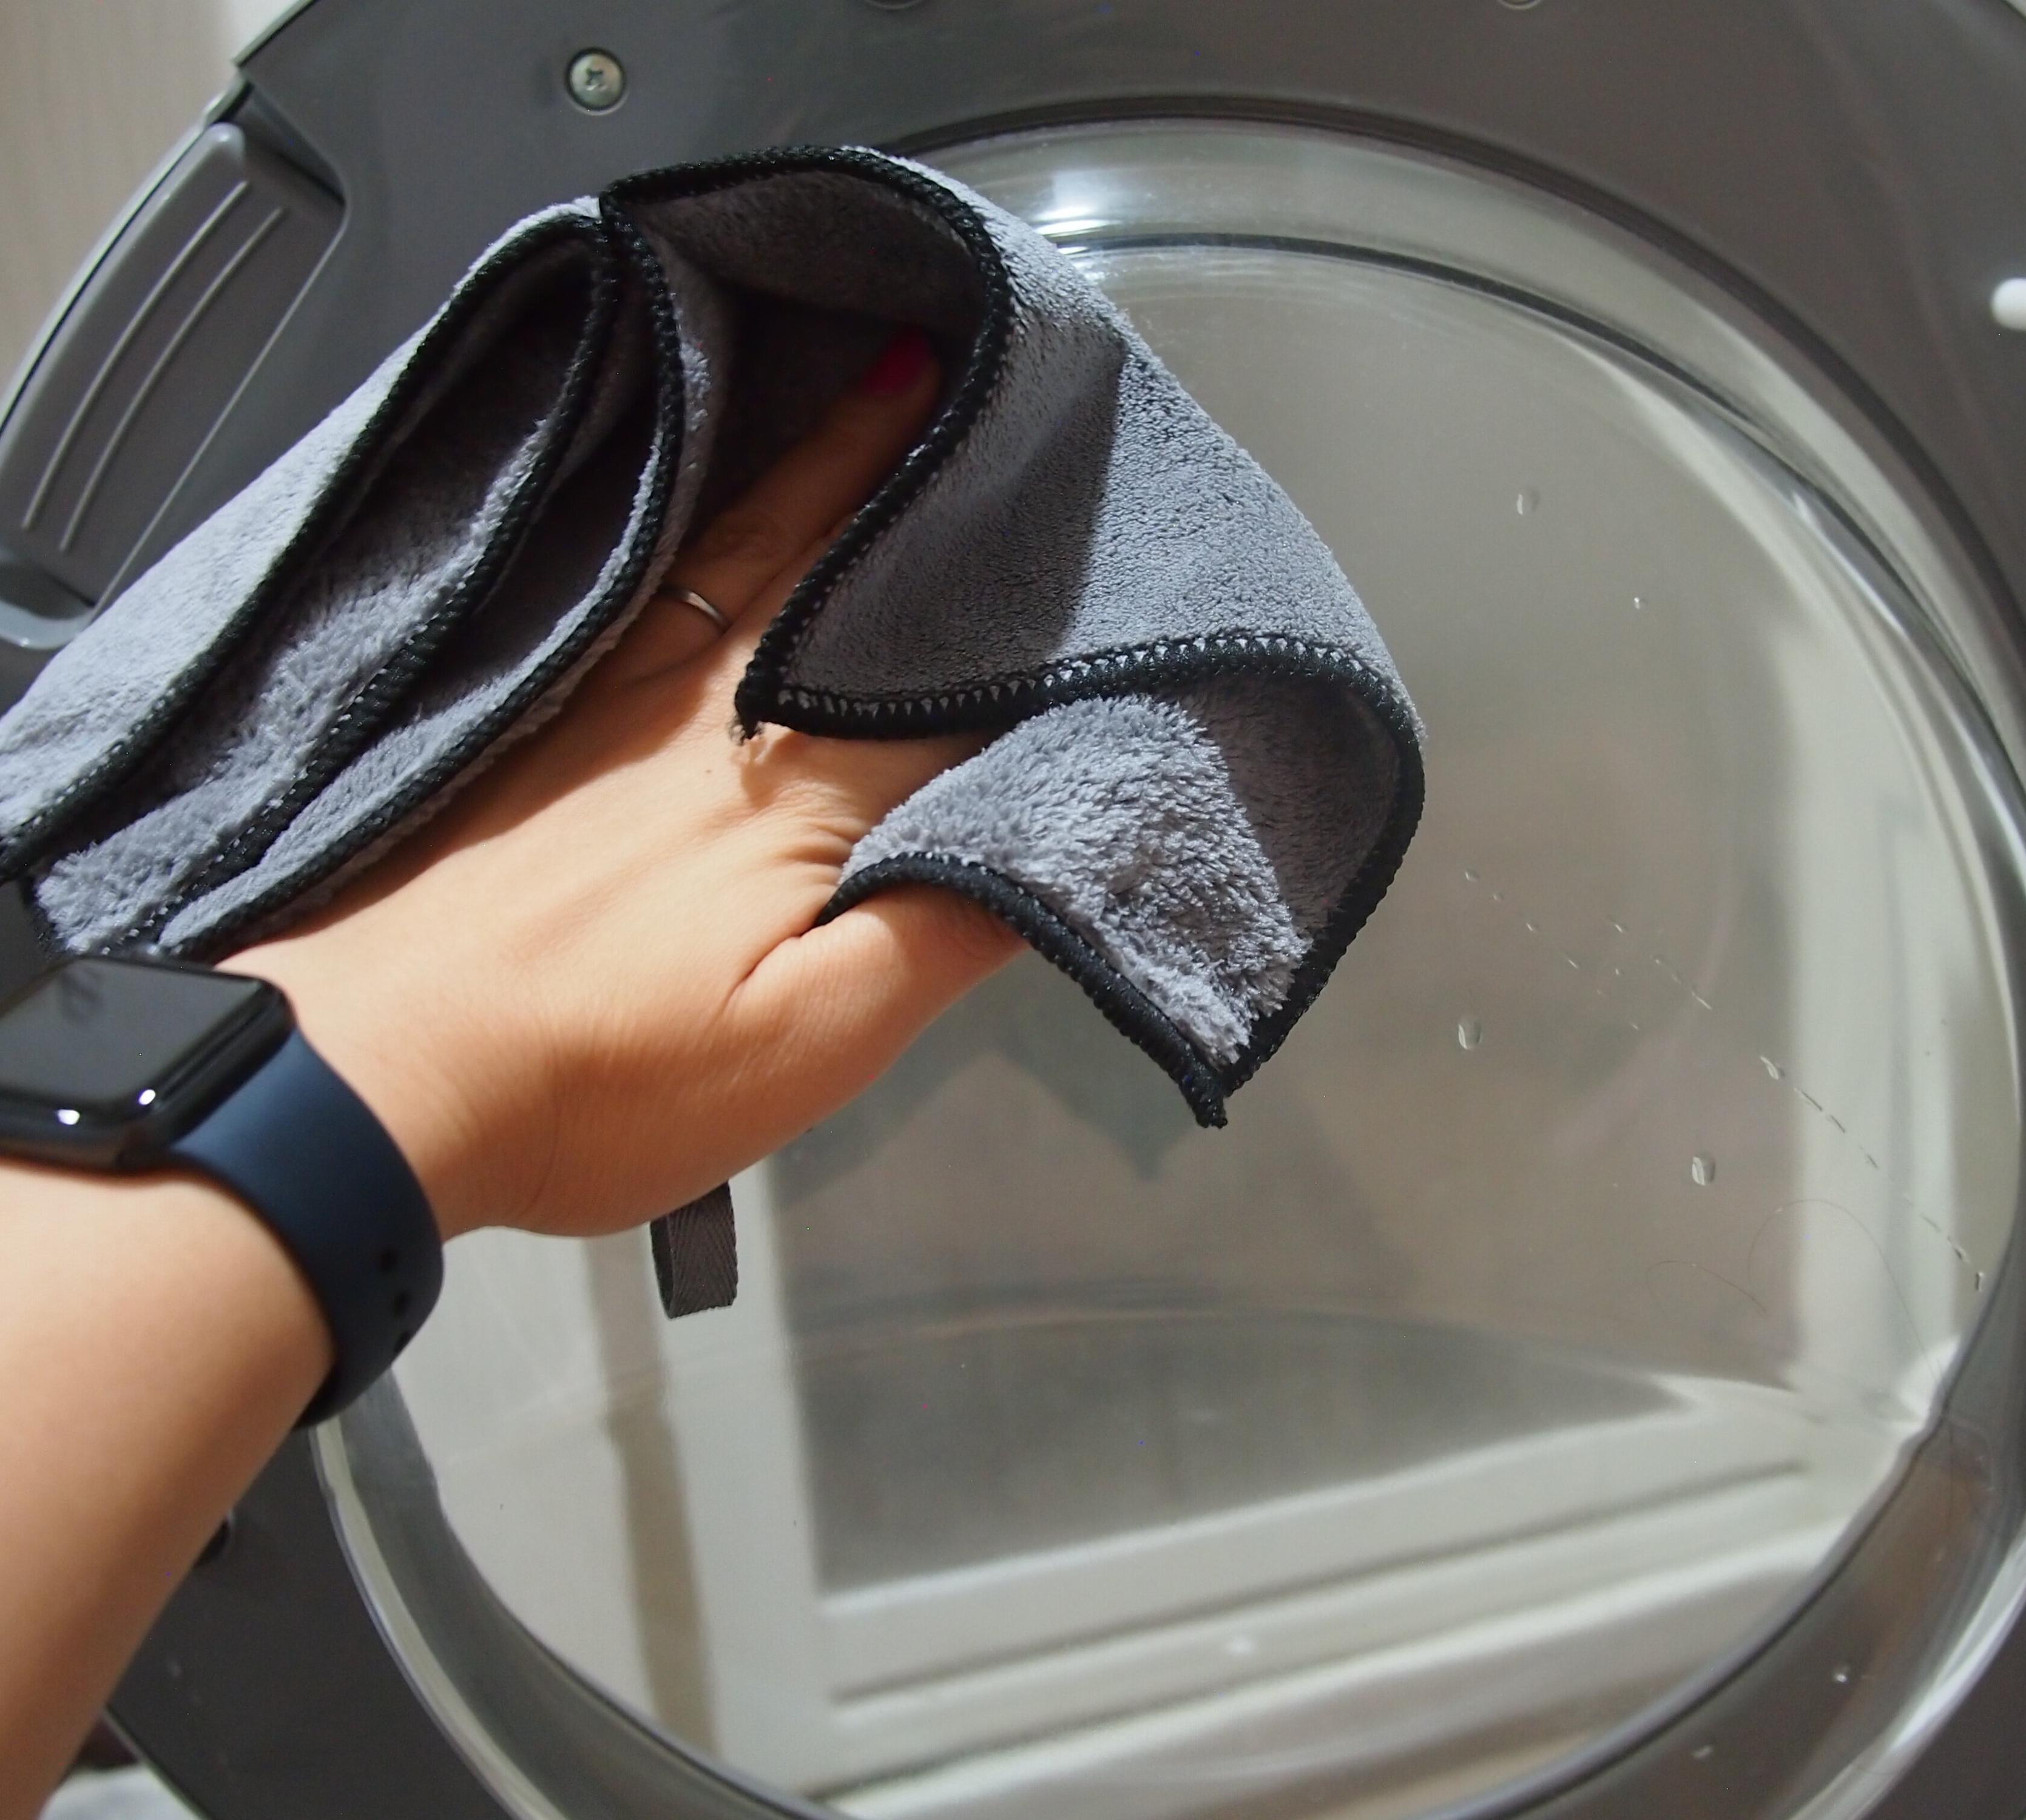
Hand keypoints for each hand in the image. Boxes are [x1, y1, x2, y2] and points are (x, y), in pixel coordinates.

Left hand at [229, 329, 1019, 1241]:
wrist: (369, 1071)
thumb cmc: (599, 1077)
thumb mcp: (808, 1044)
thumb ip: (943, 931)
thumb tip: (1056, 841)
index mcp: (808, 787)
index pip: (961, 682)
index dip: (1041, 622)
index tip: (1110, 547)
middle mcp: (724, 706)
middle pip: (855, 569)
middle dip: (938, 477)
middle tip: (1005, 383)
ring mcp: (625, 693)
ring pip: (756, 543)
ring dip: (834, 456)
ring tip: (890, 373)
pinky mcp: (547, 708)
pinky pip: (657, 567)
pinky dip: (709, 506)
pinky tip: (718, 476)